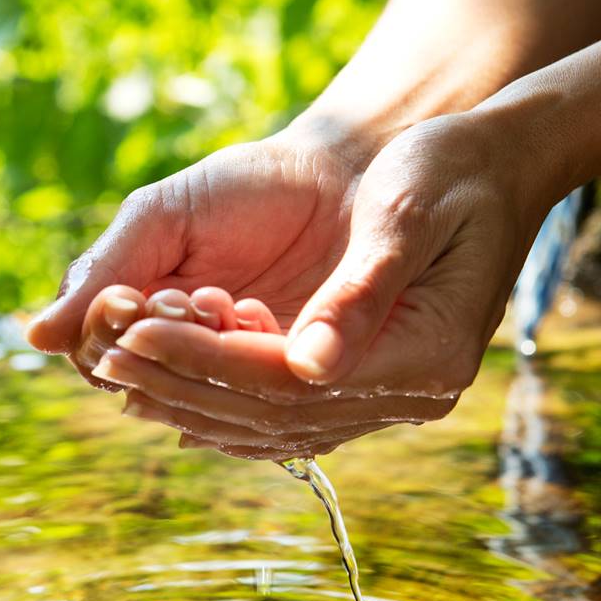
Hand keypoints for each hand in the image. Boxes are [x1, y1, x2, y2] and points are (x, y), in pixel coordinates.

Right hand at [24, 127, 369, 377]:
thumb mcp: (162, 218)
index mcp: (131, 304)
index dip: (114, 328)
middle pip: (136, 377)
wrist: (337, 185)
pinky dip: (249, 368)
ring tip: (238, 303)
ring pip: (187, 396)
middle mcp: (171, 344)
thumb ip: (104, 270)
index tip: (151, 291)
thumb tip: (35, 339)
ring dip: (207, 356)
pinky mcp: (273, 380)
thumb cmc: (243, 190)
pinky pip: (245, 406)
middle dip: (167, 339)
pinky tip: (263, 322)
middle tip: (208, 296)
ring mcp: (220, 366)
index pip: (93, 348)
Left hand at [95, 110, 555, 458]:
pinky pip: (293, 418)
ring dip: (199, 405)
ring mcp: (393, 398)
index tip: (134, 337)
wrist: (490, 174)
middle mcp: (412, 393)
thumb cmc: (450, 175)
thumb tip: (308, 366)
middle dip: (189, 387)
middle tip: (110, 361)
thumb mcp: (407, 214)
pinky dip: (233, 414)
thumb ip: (359, 294)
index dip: (209, 363)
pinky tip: (183, 407)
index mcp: (427, 354)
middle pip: (279, 413)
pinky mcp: (372, 387)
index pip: (294, 381)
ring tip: (128, 382)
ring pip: (279, 425)